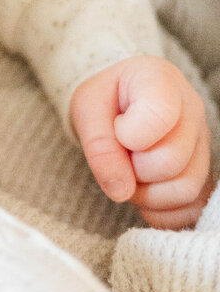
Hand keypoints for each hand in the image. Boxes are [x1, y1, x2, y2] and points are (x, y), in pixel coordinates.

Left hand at [70, 55, 212, 229]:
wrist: (118, 102)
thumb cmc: (105, 100)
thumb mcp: (87, 109)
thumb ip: (99, 146)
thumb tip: (120, 190)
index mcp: (162, 81)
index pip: (159, 116)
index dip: (130, 135)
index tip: (117, 129)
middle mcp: (192, 111)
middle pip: (171, 161)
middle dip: (134, 169)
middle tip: (119, 156)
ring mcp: (202, 144)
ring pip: (184, 188)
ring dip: (146, 193)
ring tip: (130, 173)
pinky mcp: (203, 173)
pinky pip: (190, 208)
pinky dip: (160, 210)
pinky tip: (143, 191)